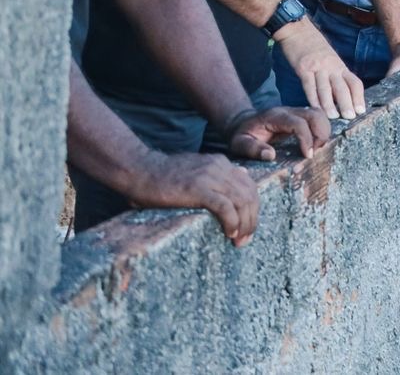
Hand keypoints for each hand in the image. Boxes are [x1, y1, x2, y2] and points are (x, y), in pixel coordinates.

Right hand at [123, 150, 260, 246]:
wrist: (140, 169)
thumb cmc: (164, 176)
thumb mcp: (197, 170)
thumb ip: (217, 176)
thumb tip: (240, 181)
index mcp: (221, 163)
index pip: (249, 186)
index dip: (253, 208)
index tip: (248, 227)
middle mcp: (220, 167)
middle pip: (250, 195)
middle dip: (252, 219)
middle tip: (246, 238)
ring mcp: (210, 177)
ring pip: (241, 201)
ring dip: (244, 224)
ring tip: (239, 240)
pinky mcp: (198, 189)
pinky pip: (225, 207)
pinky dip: (232, 222)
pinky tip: (229, 233)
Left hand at [225, 106, 330, 160]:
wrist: (243, 123)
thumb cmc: (242, 135)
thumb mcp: (239, 144)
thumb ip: (252, 149)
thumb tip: (271, 155)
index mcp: (274, 116)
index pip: (298, 123)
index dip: (307, 139)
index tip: (307, 156)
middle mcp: (288, 111)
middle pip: (314, 114)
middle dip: (321, 134)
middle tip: (315, 152)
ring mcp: (296, 112)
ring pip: (319, 114)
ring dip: (324, 131)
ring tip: (317, 149)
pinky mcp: (301, 117)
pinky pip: (318, 118)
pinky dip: (323, 130)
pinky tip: (317, 144)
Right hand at [274, 22, 365, 119]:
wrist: (297, 29)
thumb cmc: (313, 45)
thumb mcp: (330, 58)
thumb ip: (335, 74)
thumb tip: (340, 94)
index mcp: (340, 65)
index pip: (354, 82)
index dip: (359, 97)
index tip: (362, 110)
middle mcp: (331, 66)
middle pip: (343, 87)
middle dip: (348, 103)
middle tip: (351, 117)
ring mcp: (317, 67)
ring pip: (326, 88)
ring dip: (330, 104)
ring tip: (334, 117)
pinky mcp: (303, 68)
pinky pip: (309, 85)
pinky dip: (312, 98)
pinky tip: (314, 108)